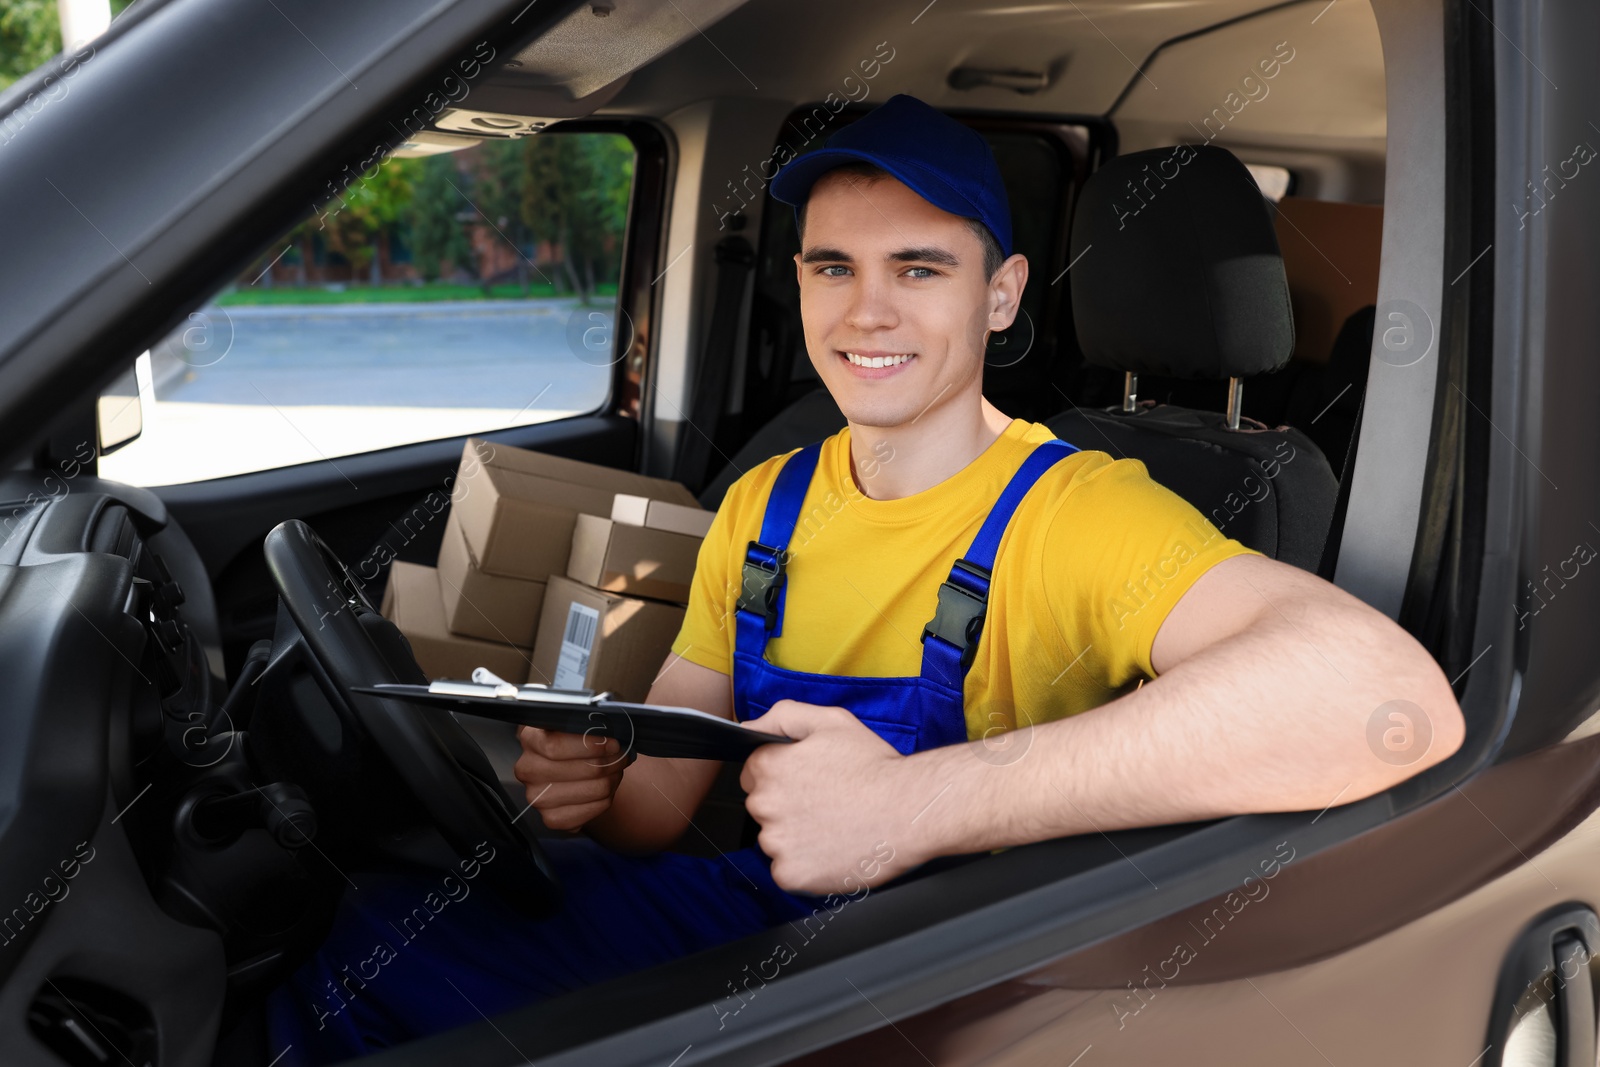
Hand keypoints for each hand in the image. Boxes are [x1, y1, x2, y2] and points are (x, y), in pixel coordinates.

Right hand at [513, 725, 633, 830]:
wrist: (565, 768)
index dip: (590, 745)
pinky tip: (605, 787)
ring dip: (613, 778)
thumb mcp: (573, 725)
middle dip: (611, 761)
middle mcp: (528, 770)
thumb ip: (586, 724)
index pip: (555, 746)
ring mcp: (537, 798)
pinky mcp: (552, 819)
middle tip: (621, 755)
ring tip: (615, 769)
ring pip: (595, 789)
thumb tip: (611, 731)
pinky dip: (608, 797)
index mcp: (530, 739)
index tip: (612, 742)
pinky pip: (595, 809)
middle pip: (584, 769)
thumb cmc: (573, 742)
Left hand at [740, 700, 929, 894]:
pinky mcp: (791, 874)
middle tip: (826, 803)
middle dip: (787, 806)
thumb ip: (782, 716)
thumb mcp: (831, 720)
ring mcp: (776, 842)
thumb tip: (748, 728)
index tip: (807, 781)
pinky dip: (806, 866)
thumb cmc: (875, 767)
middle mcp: (765, 804)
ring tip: (834, 826)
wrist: (909, 809)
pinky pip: (787, 871)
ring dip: (796, 837)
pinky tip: (832, 850)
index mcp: (769, 767)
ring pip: (775, 841)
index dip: (782, 775)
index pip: (753, 773)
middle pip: (762, 808)